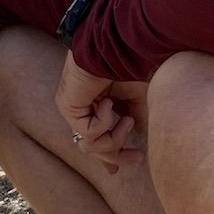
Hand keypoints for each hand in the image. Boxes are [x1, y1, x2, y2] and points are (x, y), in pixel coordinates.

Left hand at [56, 53, 147, 175]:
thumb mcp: (140, 100)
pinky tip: (108, 104)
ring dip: (115, 138)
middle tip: (137, 158)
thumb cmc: (130, 65)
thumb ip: (140, 121)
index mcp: (101, 105)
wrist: (118, 46)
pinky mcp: (67, 107)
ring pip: (91, 147)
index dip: (111, 155)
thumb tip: (146, 143)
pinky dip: (104, 123)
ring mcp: (74, 109)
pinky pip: (88, 133)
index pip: (101, 137)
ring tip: (128, 121)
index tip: (123, 167)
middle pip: (95, 148)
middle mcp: (85, 109)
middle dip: (117, 156)